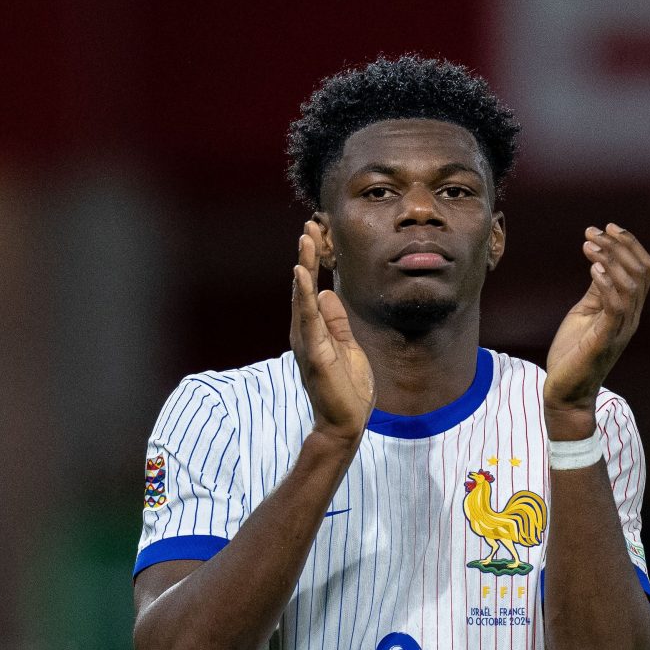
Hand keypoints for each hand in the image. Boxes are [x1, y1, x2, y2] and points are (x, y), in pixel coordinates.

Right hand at [291, 220, 372, 438]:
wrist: (345, 423)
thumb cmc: (346, 389)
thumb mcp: (347, 347)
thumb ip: (336, 322)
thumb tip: (328, 294)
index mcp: (315, 331)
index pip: (312, 290)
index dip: (313, 263)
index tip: (315, 235)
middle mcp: (305, 333)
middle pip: (303, 288)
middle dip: (306, 256)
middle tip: (309, 226)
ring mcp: (307, 342)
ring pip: (303, 297)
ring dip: (304, 267)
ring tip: (305, 239)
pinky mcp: (314, 352)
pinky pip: (308, 319)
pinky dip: (304, 295)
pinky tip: (302, 273)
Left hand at [543, 223, 649, 436]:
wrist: (566, 391)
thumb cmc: (574, 353)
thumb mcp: (586, 312)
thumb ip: (598, 291)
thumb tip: (600, 263)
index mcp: (629, 309)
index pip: (643, 269)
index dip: (629, 244)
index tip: (606, 227)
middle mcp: (631, 317)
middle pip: (642, 271)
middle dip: (619, 245)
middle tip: (593, 232)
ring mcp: (621, 329)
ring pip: (631, 285)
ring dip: (611, 260)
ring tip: (590, 246)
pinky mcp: (606, 339)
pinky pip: (616, 307)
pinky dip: (606, 284)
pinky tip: (592, 269)